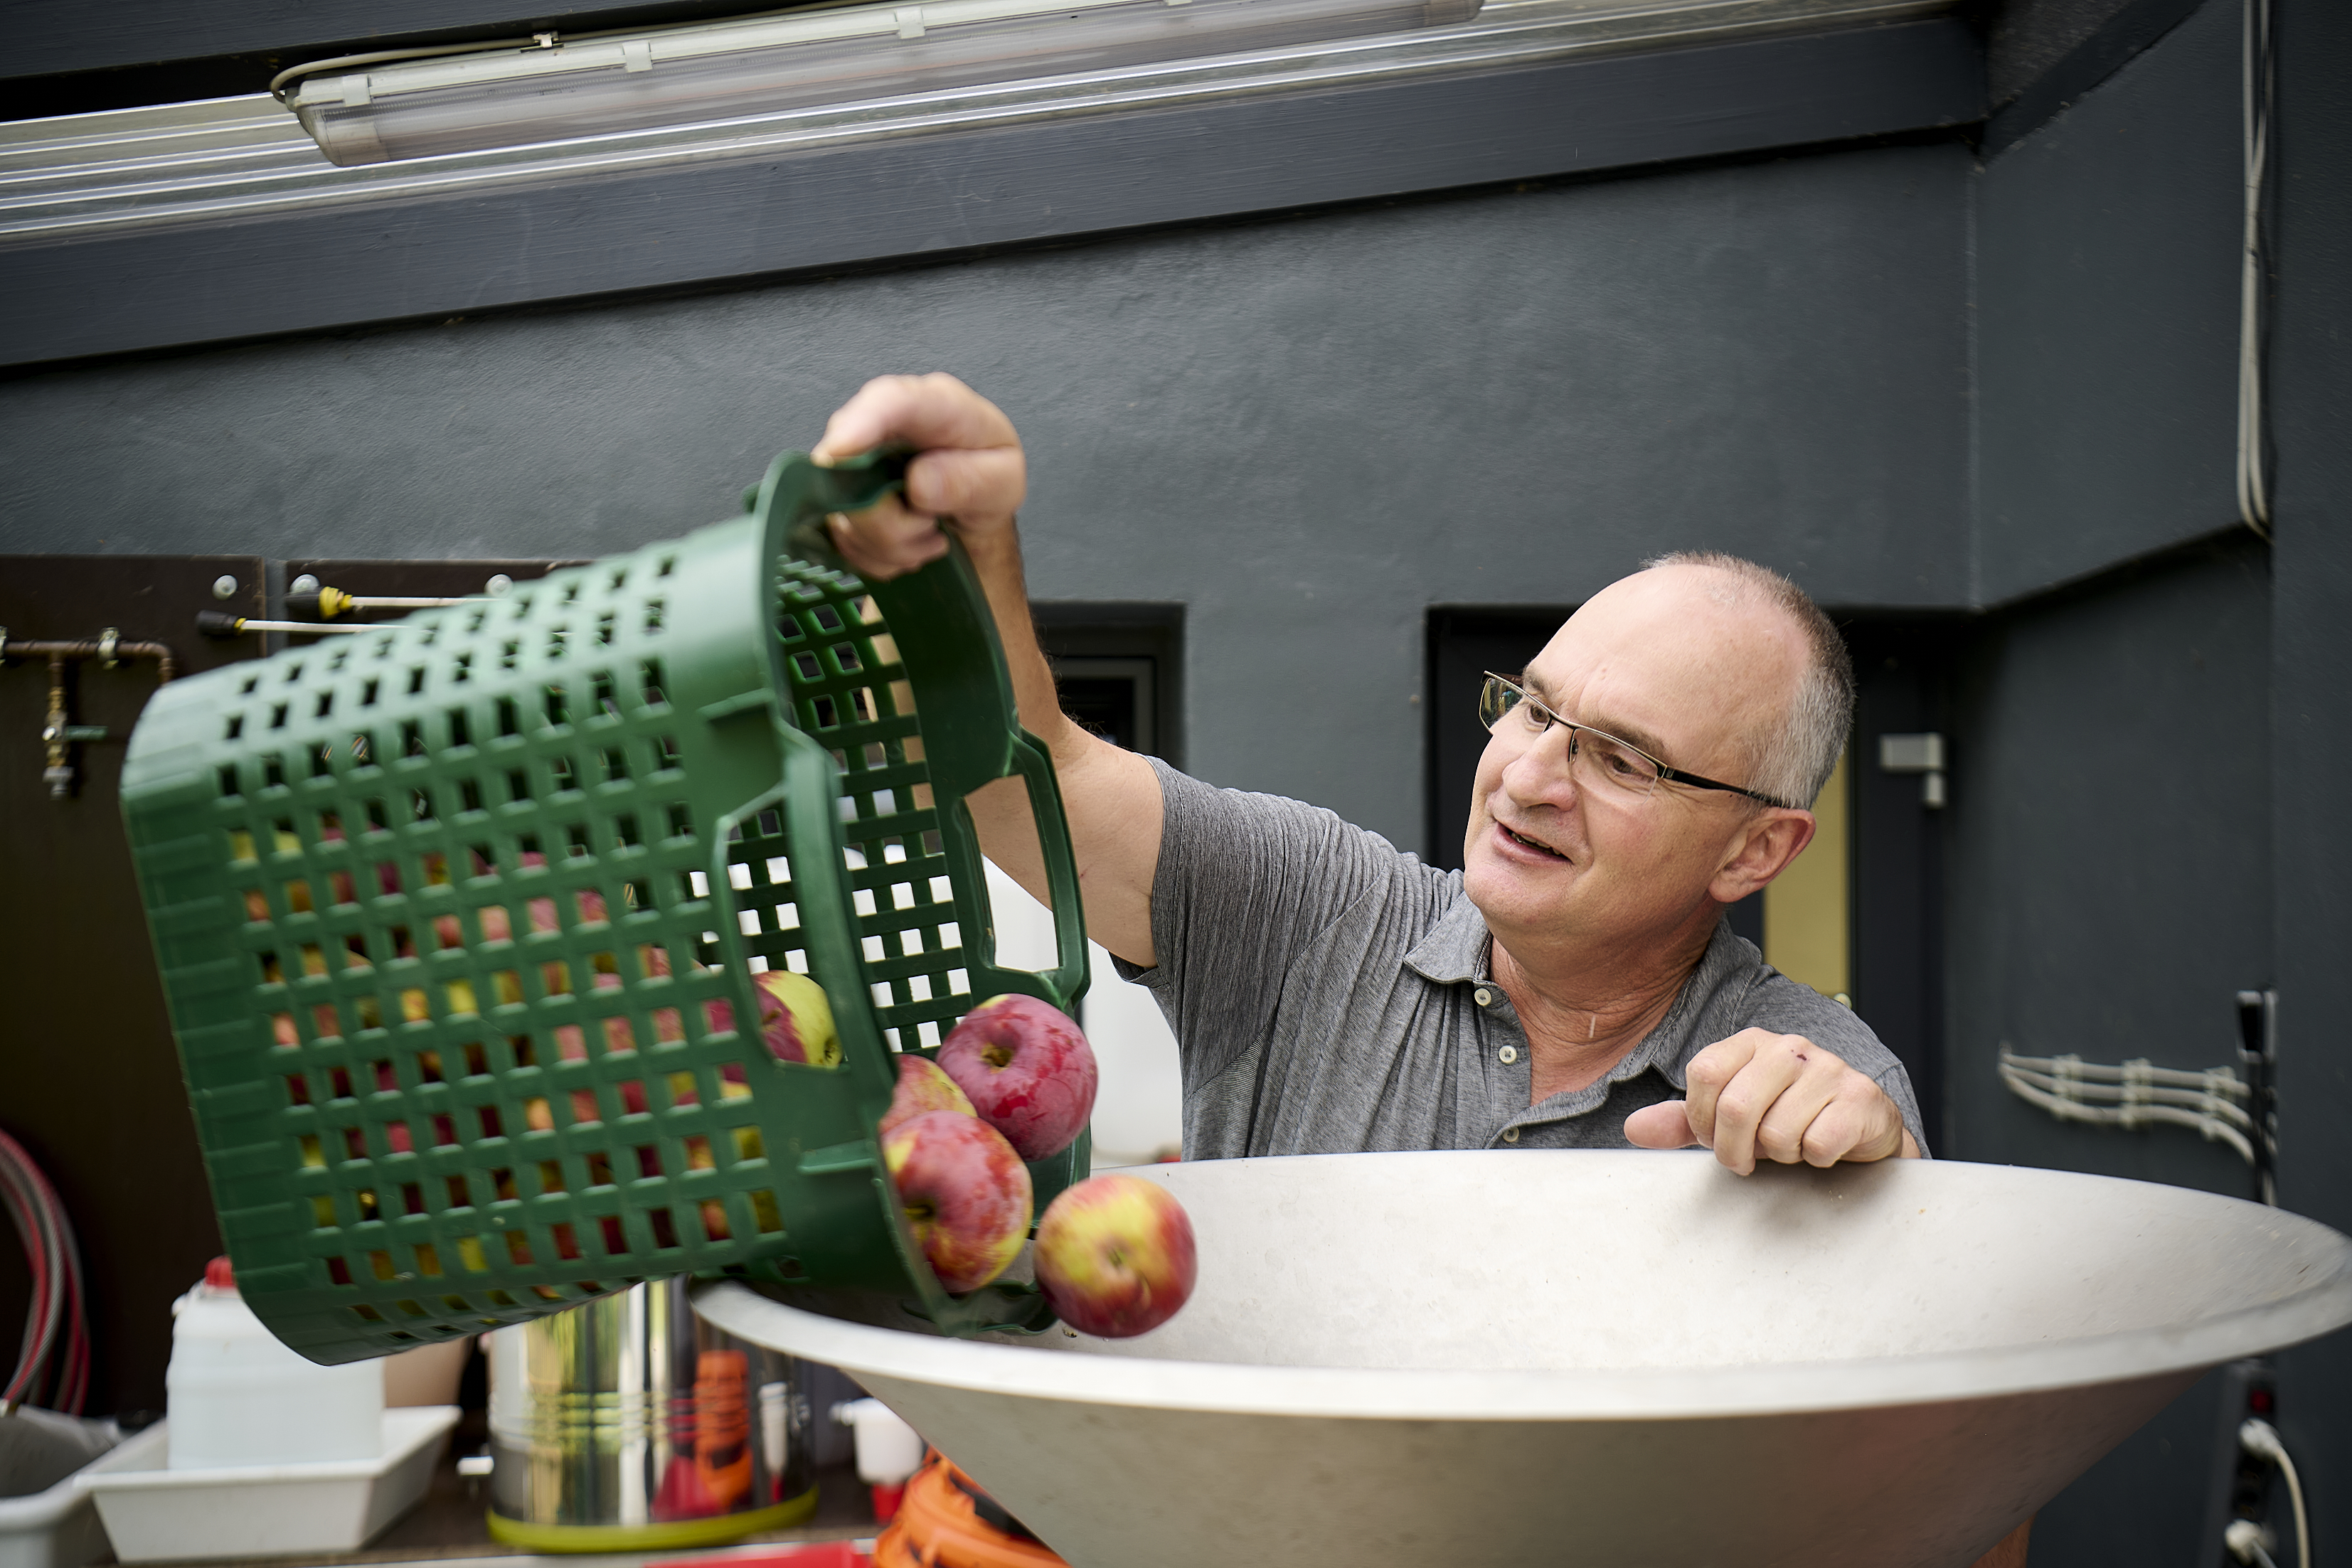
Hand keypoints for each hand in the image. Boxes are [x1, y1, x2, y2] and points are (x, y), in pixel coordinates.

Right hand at [810, 373, 1025, 580]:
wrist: (972, 503)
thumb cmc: (987, 477)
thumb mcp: (1003, 482)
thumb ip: (969, 480)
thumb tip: (918, 483)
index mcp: (935, 405)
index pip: (891, 401)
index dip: (861, 423)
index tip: (841, 451)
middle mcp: (884, 423)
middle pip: (852, 471)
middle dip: (893, 519)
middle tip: (932, 521)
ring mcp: (854, 458)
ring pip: (848, 516)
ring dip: (894, 543)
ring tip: (928, 529)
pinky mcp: (838, 493)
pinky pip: (844, 540)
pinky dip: (880, 554)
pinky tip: (908, 538)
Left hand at [1622, 1028, 1916, 1172]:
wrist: (1863, 1127)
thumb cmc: (1790, 1118)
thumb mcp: (1732, 1119)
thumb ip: (1683, 1123)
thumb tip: (1633, 1128)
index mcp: (1751, 1042)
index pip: (1704, 1073)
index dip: (1701, 1119)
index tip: (1712, 1138)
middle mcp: (1789, 1047)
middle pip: (1736, 1107)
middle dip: (1733, 1150)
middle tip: (1745, 1161)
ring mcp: (1828, 1068)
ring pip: (1777, 1132)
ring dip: (1780, 1155)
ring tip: (1792, 1144)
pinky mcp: (1860, 1098)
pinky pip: (1816, 1144)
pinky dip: (1814, 1159)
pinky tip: (1821, 1146)